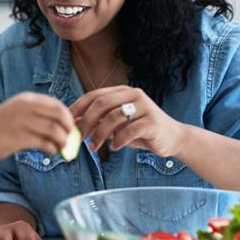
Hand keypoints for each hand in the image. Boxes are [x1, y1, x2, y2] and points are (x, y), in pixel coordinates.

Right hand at [0, 92, 74, 161]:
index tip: (71, 127)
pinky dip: (52, 148)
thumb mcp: (16, 113)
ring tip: (62, 147)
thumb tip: (61, 125)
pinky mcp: (18, 138)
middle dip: (69, 127)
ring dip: (63, 140)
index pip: (56, 104)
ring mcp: (21, 122)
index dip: (68, 116)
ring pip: (54, 130)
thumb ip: (36, 115)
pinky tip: (51, 151)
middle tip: (70, 138)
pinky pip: (44, 143)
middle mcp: (25, 107)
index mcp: (26, 99)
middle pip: (59, 114)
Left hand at [70, 85, 186, 156]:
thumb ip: (99, 121)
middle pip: (102, 104)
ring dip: (99, 135)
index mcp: (123, 91)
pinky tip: (114, 147)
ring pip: (113, 118)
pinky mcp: (152, 122)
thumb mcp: (117, 125)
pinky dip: (117, 141)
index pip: (95, 95)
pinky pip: (128, 131)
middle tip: (78, 137)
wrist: (172, 138)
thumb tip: (73, 124)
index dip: (78, 107)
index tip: (67, 121)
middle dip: (86, 121)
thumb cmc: (140, 131)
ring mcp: (144, 107)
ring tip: (93, 148)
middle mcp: (133, 94)